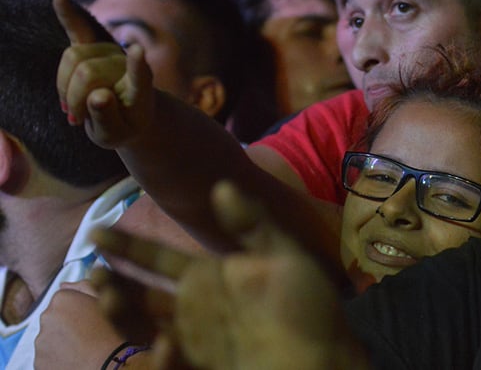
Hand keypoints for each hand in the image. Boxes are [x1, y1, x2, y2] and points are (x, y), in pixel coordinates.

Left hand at [35, 281, 125, 368]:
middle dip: (68, 324)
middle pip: (54, 318)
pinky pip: (48, 357)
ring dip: (62, 341)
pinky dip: (58, 358)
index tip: (92, 317)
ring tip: (84, 348)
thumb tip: (64, 284)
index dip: (80, 308)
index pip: (64, 299)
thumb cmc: (115, 330)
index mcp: (62, 299)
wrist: (111, 364)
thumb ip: (85, 286)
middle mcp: (46, 317)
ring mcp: (41, 342)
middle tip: (89, 334)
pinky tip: (76, 359)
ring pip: (50, 338)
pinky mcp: (39, 362)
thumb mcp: (108, 300)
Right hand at [53, 0, 155, 147]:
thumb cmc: (123, 127)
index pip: (139, 74)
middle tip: (77, 119)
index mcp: (140, 88)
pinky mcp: (92, 47)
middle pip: (87, 71)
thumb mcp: (116, 135)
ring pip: (72, 59)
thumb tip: (97, 96)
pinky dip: (67, 12)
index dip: (136, 64)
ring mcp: (109, 53)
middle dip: (74, 98)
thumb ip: (108, 119)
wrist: (129, 114)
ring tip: (73, 109)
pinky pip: (77, 26)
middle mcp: (126, 63)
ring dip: (64, 88)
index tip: (137, 51)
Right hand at [92, 180, 367, 369]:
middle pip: (140, 295)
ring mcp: (195, 342)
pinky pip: (167, 366)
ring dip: (122, 314)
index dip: (128, 245)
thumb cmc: (310, 309)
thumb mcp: (284, 258)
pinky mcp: (200, 368)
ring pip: (141, 329)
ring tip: (114, 296)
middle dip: (114, 284)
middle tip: (96, 270)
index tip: (98, 230)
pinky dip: (159, 360)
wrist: (328, 360)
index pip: (158, 258)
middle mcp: (195, 309)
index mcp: (210, 278)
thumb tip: (221, 186)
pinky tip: (167, 343)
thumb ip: (253, 225)